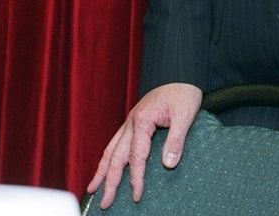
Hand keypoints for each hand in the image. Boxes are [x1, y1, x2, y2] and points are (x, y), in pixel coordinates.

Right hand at [86, 82, 202, 208]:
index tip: (137, 195)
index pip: (136, 156)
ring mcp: (130, 121)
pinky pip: (116, 142)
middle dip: (109, 181)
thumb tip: (168, 164)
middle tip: (104, 202)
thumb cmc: (184, 93)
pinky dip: (108, 156)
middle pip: (116, 156)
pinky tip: (105, 165)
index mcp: (143, 120)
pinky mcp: (134, 121)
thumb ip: (176, 140)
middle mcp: (132, 122)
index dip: (136, 178)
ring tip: (93, 187)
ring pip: (111, 149)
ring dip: (102, 170)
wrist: (181, 75)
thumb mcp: (185, 115)